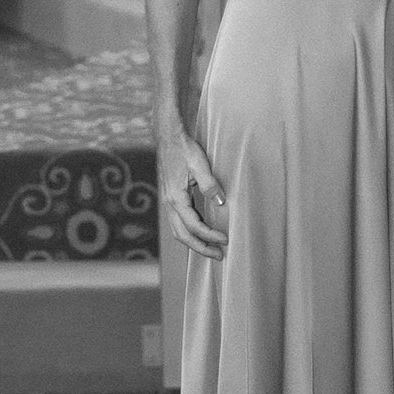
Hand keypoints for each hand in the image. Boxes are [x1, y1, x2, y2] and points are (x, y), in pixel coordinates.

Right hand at [161, 124, 227, 261]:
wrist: (168, 139)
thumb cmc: (184, 149)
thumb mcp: (200, 165)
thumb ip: (210, 185)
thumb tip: (222, 203)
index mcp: (176, 198)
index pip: (194, 225)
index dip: (210, 236)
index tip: (225, 240)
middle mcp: (169, 204)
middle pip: (183, 235)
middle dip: (201, 247)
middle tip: (219, 255)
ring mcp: (168, 202)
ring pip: (178, 231)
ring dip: (194, 242)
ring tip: (211, 249)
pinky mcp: (171, 199)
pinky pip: (178, 223)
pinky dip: (189, 233)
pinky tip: (201, 233)